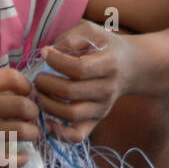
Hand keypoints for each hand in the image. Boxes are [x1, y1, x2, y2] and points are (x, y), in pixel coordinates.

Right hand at [0, 67, 41, 167]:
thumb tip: (4, 96)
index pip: (10, 77)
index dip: (26, 86)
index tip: (27, 94)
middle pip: (20, 105)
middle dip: (33, 113)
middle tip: (32, 119)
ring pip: (16, 131)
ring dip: (30, 135)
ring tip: (30, 137)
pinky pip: (2, 157)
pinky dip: (17, 159)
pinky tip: (22, 158)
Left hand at [35, 21, 135, 142]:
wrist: (131, 66)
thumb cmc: (105, 46)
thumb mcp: (92, 32)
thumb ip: (71, 37)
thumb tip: (49, 52)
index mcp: (109, 64)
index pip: (78, 68)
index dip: (56, 61)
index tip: (45, 53)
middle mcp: (107, 89)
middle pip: (70, 92)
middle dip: (46, 84)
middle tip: (37, 77)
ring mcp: (102, 108)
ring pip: (70, 115)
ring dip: (47, 105)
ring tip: (39, 93)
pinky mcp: (96, 121)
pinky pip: (76, 135)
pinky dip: (59, 132)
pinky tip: (46, 119)